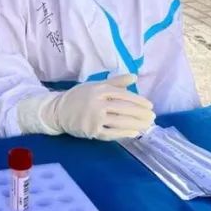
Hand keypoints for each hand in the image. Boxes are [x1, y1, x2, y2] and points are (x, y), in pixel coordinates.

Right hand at [39, 74, 154, 139]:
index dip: (138, 100)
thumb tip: (134, 76)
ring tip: (147, 126)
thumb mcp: (96, 85)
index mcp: (99, 90)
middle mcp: (97, 103)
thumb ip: (116, 82)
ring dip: (136, 124)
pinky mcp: (91, 131)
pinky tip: (134, 133)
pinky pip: (111, 133)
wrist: (58, 111)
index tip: (150, 106)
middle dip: (140, 113)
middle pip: (124, 108)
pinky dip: (124, 133)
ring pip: (119, 121)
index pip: (123, 95)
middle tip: (152, 117)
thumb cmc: (79, 97)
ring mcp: (94, 118)